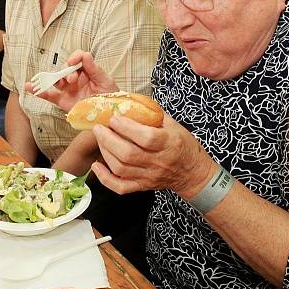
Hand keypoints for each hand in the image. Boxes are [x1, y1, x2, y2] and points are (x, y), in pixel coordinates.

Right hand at [25, 50, 118, 111]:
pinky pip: (49, 96)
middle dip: (66, 71)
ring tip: (50, 81)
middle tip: (72, 79)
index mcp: (87, 71)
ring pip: (56, 80)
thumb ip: (95, 69)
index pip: (78, 58)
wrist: (108, 116)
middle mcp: (76, 79)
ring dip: (52, 78)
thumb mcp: (106, 81)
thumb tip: (85, 55)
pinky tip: (30, 88)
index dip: (74, 57)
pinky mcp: (63, 101)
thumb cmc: (110, 98)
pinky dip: (39, 92)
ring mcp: (68, 90)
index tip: (74, 61)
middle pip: (65, 69)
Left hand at [90, 115, 214, 197]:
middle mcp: (159, 162)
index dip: (127, 128)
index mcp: (169, 143)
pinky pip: (121, 187)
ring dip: (105, 153)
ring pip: (121, 169)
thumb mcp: (173, 125)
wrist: (192, 173)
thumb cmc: (182, 145)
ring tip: (99, 139)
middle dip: (108, 139)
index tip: (114, 118)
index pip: (146, 138)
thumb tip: (129, 101)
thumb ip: (152, 114)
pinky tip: (96, 166)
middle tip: (99, 127)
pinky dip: (105, 178)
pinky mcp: (143, 186)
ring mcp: (150, 176)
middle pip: (128, 154)